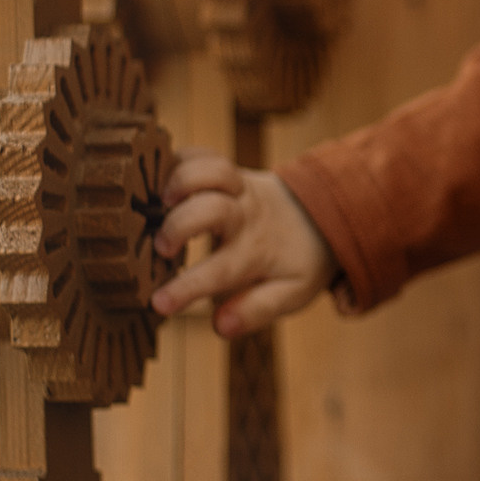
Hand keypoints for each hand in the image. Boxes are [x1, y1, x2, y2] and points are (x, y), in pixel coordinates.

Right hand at [149, 148, 337, 337]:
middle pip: (213, 208)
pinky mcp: (229, 170)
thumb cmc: (296, 261)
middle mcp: (247, 215)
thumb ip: (256, 311)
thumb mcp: (291, 293)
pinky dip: (178, 159)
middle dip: (181, 224)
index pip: (220, 271)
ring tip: (161, 202)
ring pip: (211, 170)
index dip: (187, 288)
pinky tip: (159, 180)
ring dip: (181, 180)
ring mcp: (239, 187)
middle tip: (161, 247)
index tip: (158, 303)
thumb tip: (220, 326)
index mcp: (258, 251)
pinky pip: (203, 154)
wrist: (321, 215)